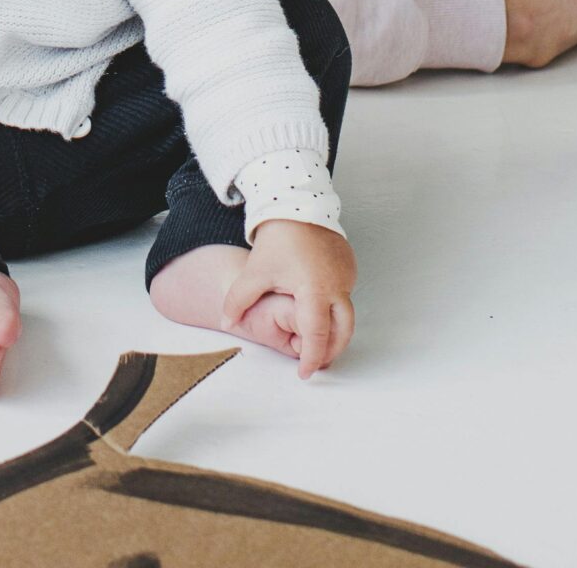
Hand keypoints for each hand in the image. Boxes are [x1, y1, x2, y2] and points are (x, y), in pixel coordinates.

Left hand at [227, 220, 356, 379]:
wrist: (297, 203)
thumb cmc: (279, 238)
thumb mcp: (256, 271)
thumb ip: (239, 299)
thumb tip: (227, 322)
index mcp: (315, 290)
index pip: (317, 335)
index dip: (311, 358)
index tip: (305, 373)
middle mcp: (337, 286)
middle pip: (342, 332)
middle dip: (330, 351)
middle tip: (316, 363)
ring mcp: (347, 275)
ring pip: (348, 316)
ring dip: (336, 333)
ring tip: (318, 344)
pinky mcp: (349, 266)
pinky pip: (347, 296)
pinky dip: (338, 311)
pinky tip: (322, 314)